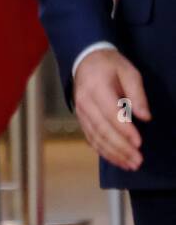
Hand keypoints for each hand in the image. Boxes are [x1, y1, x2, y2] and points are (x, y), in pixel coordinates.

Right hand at [74, 48, 150, 170]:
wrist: (85, 60)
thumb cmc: (110, 66)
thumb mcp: (129, 72)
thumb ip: (137, 94)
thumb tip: (145, 117)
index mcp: (96, 88)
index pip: (110, 113)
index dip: (124, 130)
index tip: (139, 143)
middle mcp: (85, 102)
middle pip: (102, 129)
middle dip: (120, 147)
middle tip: (137, 160)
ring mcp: (80, 112)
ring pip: (95, 137)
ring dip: (112, 153)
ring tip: (130, 164)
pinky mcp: (80, 119)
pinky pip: (90, 138)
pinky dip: (102, 151)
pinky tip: (115, 159)